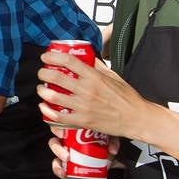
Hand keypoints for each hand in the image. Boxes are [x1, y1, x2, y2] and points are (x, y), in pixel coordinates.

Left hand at [34, 50, 149, 140]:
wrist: (136, 118)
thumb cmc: (127, 98)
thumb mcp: (114, 76)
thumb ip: (98, 66)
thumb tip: (87, 58)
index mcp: (94, 77)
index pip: (69, 61)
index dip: (53, 57)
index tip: (46, 57)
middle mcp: (87, 90)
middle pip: (56, 77)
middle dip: (44, 73)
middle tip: (42, 72)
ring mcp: (83, 106)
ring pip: (54, 97)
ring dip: (43, 91)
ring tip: (42, 88)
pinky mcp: (82, 121)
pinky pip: (59, 117)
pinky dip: (48, 111)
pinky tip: (45, 106)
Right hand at [47, 130, 121, 178]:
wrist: (111, 157)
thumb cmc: (106, 142)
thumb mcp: (110, 137)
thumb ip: (112, 141)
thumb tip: (112, 149)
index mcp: (72, 132)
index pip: (59, 127)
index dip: (56, 129)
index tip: (61, 134)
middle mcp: (66, 144)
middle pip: (54, 144)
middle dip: (58, 151)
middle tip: (67, 157)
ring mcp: (67, 157)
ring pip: (56, 160)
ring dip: (57, 167)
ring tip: (64, 173)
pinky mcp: (70, 169)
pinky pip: (64, 175)